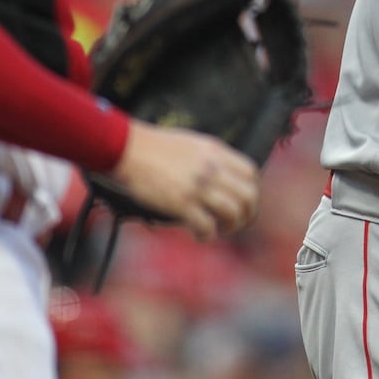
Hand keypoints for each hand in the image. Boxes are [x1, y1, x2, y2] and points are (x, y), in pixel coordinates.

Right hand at [108, 121, 260, 240]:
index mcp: (216, 151)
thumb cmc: (154, 146)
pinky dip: (207, 235)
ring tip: (221, 230)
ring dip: (231, 226)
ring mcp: (198, 186)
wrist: (127, 148)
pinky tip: (200, 235)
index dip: (251, 190)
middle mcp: (213, 167)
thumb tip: (221, 175)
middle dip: (248, 213)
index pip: (250, 172)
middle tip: (238, 222)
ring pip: (233, 212)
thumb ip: (209, 158)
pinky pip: (207, 226)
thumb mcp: (191, 143)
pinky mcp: (181, 203)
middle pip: (248, 195)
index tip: (243, 201)